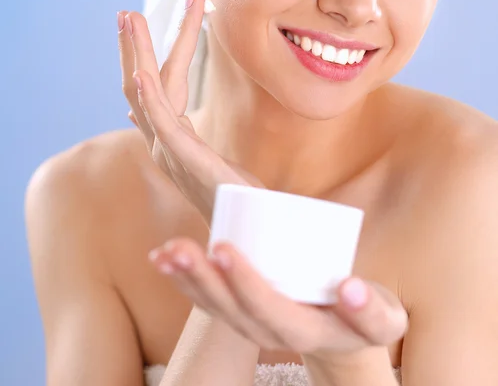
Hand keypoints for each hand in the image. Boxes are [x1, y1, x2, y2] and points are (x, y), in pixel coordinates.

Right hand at [118, 0, 264, 225]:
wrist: (251, 228)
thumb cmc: (235, 196)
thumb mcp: (207, 158)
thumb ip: (181, 135)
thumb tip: (151, 116)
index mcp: (172, 137)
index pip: (157, 86)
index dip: (150, 53)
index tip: (143, 24)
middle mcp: (164, 142)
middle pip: (142, 85)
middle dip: (135, 46)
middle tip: (127, 11)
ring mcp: (170, 152)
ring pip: (146, 94)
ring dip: (138, 55)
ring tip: (129, 18)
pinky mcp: (184, 160)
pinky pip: (162, 124)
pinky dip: (149, 98)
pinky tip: (140, 73)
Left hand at [149, 237, 408, 361]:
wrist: (342, 333)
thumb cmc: (363, 318)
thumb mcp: (384, 318)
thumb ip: (374, 310)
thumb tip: (351, 287)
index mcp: (305, 330)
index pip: (271, 311)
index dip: (246, 283)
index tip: (225, 248)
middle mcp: (270, 332)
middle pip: (231, 310)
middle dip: (203, 278)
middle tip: (179, 248)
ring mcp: (251, 323)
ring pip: (214, 306)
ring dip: (186, 279)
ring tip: (163, 253)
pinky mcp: (240, 310)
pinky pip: (208, 299)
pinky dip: (184, 280)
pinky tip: (162, 258)